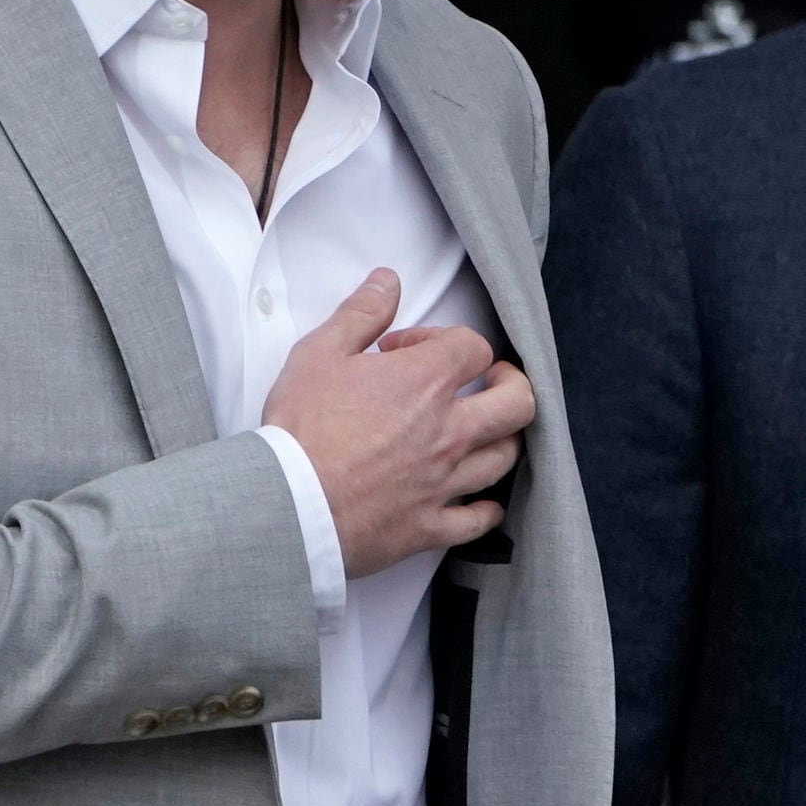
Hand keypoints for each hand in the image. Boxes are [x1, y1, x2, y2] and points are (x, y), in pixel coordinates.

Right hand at [263, 269, 534, 579]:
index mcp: (425, 383)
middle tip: (492, 382)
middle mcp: (448, 431)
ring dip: (500, 440)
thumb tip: (387, 281)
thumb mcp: (319, 353)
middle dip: (511, 385)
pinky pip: (479, 520)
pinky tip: (479, 501)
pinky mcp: (431, 525)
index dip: (447, 340)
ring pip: (504, 457)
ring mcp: (444, 481)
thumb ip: (361, 313)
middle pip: (517, 402)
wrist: (288, 502)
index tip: (410, 351)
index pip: (473, 347)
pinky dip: (486, 510)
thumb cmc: (301, 427)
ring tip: (482, 434)